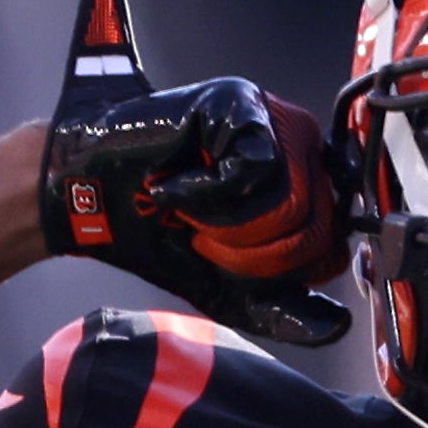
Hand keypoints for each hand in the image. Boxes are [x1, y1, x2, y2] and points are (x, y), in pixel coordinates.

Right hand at [35, 0, 351, 345]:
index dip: (276, 270)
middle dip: (249, 251)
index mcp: (306, 187)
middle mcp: (299, 148)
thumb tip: (339, 325)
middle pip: (315, 227)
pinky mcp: (241, 101)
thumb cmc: (158, 235)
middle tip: (201, 234)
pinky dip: (208, 192)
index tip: (225, 255)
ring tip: (190, 209)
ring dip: (227, 223)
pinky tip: (178, 184)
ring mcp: (273, 119)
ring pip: (292, 202)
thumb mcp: (230, 289)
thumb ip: (285, 310)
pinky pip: (256, 168)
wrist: (88, 202)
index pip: (332, 246)